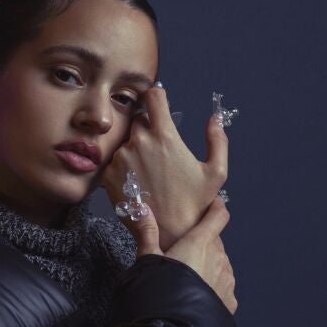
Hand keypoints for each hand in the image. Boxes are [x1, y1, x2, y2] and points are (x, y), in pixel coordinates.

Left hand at [103, 85, 227, 250]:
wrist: (168, 231)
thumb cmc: (195, 202)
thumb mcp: (216, 172)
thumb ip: (217, 140)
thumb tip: (214, 118)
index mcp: (164, 136)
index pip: (153, 97)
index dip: (157, 96)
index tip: (159, 100)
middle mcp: (139, 142)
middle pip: (138, 118)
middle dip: (147, 126)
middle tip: (159, 147)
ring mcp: (120, 158)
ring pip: (125, 140)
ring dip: (135, 147)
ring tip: (149, 169)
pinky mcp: (108, 173)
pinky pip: (114, 159)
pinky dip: (124, 164)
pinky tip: (138, 180)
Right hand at [130, 197, 237, 314]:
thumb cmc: (159, 287)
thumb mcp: (147, 257)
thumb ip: (147, 231)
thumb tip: (141, 208)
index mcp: (200, 242)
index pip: (218, 216)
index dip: (216, 207)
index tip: (211, 204)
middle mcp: (219, 257)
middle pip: (216, 242)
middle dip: (203, 241)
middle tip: (184, 248)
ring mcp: (227, 279)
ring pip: (220, 263)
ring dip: (209, 263)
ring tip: (189, 274)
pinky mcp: (229, 299)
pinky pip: (223, 285)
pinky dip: (213, 284)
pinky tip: (198, 292)